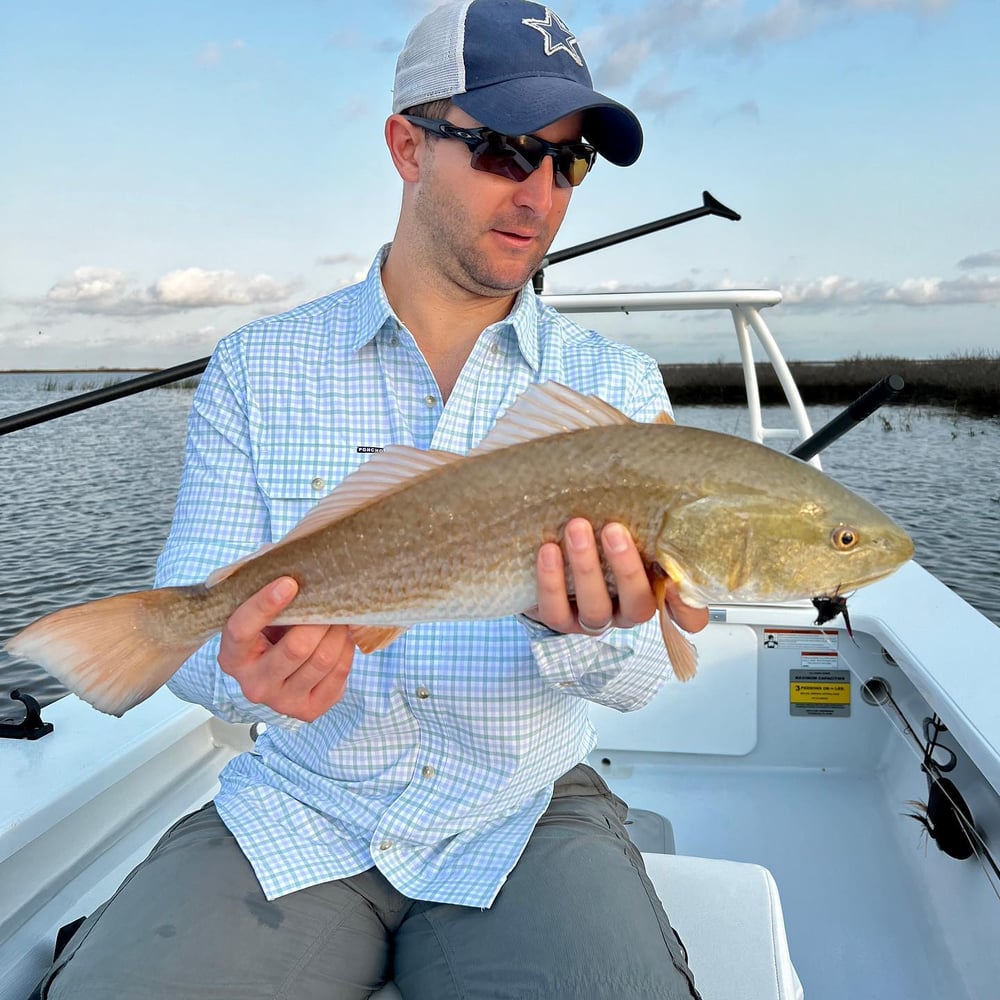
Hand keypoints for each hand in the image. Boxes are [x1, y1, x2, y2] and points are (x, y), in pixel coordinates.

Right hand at [217, 577, 354, 721]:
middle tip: (331, 599)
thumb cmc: (271, 628)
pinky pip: (339, 674)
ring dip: (338, 631)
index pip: (241, 630)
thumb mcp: (257, 605)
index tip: (289, 582)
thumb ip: (261, 580)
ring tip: (339, 617)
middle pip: (296, 647)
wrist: (280, 666)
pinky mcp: (309, 710)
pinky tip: (341, 638)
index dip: (264, 605)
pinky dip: (346, 650)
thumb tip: (281, 552)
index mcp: (231, 657)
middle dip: (320, 618)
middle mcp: (252, 685)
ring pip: (322, 659)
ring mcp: (281, 702)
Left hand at [526, 519, 705, 635]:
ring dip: (586, 568)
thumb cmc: (599, 530)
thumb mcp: (629, 524)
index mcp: (655, 590)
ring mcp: (594, 618)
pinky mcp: (559, 620)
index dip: (688, 606)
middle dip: (626, 568)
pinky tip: (548, 550)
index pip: (690, 616)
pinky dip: (551, 581)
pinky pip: (555, 610)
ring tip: (577, 528)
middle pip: (638, 605)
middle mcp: (627, 610)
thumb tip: (660, 484)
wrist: (551, 546)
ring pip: (595, 608)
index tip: (678, 580)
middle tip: (614, 529)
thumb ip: (647, 519)